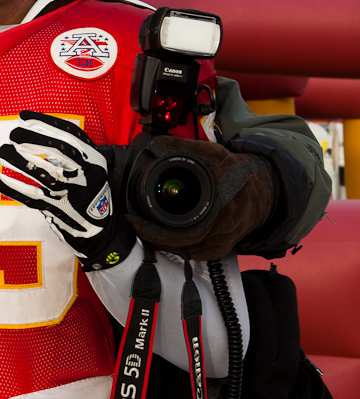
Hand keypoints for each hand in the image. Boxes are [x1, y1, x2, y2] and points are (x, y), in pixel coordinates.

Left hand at [0, 110, 135, 270]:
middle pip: (58, 151)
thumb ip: (72, 154)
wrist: (100, 233)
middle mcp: (85, 175)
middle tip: (13, 133)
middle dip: (33, 138)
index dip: (45, 123)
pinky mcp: (57, 210)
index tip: (24, 116)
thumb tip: (38, 133)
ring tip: (2, 151)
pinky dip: (10, 187)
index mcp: (94, 161)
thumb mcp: (91, 171)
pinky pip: (29, 196)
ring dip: (19, 160)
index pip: (70, 135)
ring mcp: (71, 193)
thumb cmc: (89, 197)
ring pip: (43, 173)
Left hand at [127, 135, 274, 259]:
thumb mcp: (215, 154)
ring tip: (145, 229)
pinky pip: (194, 254)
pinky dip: (177, 247)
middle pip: (180, 245)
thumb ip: (185, 148)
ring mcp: (222, 242)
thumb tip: (157, 144)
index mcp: (219, 206)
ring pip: (186, 252)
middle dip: (153, 238)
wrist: (263, 191)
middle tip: (136, 226)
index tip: (135, 220)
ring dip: (163, 243)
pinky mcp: (220, 249)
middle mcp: (222, 229)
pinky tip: (165, 237)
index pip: (182, 231)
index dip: (155, 230)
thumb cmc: (238, 173)